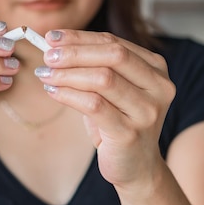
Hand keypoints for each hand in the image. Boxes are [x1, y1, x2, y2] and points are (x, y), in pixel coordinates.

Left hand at [40, 30, 175, 190]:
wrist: (136, 167)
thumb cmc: (118, 121)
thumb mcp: (110, 88)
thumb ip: (92, 64)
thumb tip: (53, 44)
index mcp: (156, 68)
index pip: (114, 42)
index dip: (80, 38)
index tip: (52, 37)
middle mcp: (158, 87)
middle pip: (113, 55)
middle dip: (75, 52)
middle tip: (47, 56)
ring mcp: (147, 111)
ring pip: (103, 79)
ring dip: (68, 74)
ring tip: (45, 74)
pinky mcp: (130, 133)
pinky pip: (94, 105)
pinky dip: (69, 95)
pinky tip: (53, 92)